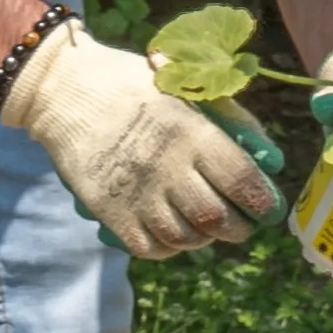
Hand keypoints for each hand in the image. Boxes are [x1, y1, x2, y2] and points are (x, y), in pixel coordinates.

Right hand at [0, 20, 280, 258]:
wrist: (63, 90)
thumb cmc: (133, 84)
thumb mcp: (185, 89)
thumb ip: (227, 120)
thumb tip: (266, 155)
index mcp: (191, 133)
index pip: (241, 180)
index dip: (262, 201)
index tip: (268, 207)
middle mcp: (167, 168)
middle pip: (216, 218)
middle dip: (238, 228)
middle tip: (241, 224)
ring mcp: (136, 193)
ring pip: (185, 238)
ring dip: (204, 238)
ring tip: (207, 227)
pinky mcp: (109, 211)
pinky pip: (150, 247)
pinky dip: (169, 247)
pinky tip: (174, 233)